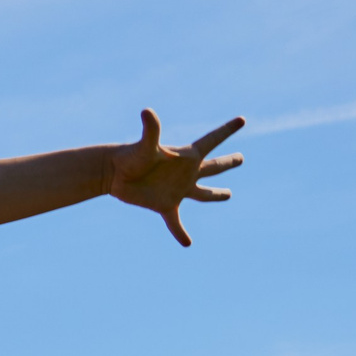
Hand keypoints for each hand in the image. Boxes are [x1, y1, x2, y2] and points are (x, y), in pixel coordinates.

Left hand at [105, 110, 243, 246]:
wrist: (112, 173)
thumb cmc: (130, 156)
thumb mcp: (145, 144)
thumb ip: (151, 129)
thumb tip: (147, 111)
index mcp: (186, 157)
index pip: (212, 140)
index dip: (227, 130)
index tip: (242, 119)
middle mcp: (186, 172)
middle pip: (214, 166)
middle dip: (228, 162)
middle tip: (241, 158)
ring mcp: (177, 189)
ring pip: (202, 194)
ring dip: (216, 195)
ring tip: (228, 195)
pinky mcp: (164, 205)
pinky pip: (175, 222)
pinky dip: (180, 232)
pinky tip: (187, 243)